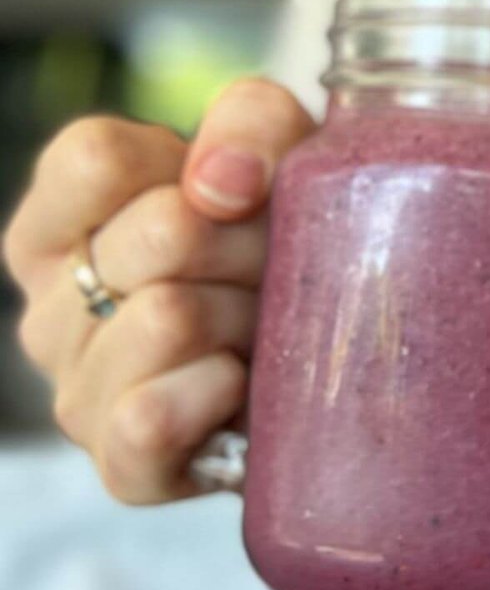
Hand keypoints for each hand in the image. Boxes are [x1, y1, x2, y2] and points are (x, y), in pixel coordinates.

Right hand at [4, 79, 314, 504]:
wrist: (336, 358)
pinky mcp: (124, 466)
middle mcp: (53, 309)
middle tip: (276, 268)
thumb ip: (249, 122)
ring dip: (250, 316)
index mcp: (63, 224)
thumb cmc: (287, 243)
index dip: (197, 166)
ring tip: (263, 327)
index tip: (245, 192)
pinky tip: (240, 383)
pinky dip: (216, 394)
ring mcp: (79, 392)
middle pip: (161, 234)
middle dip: (251, 242)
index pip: (94, 159)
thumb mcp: (282, 151)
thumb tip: (219, 180)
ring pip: (167, 318)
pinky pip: (148, 421)